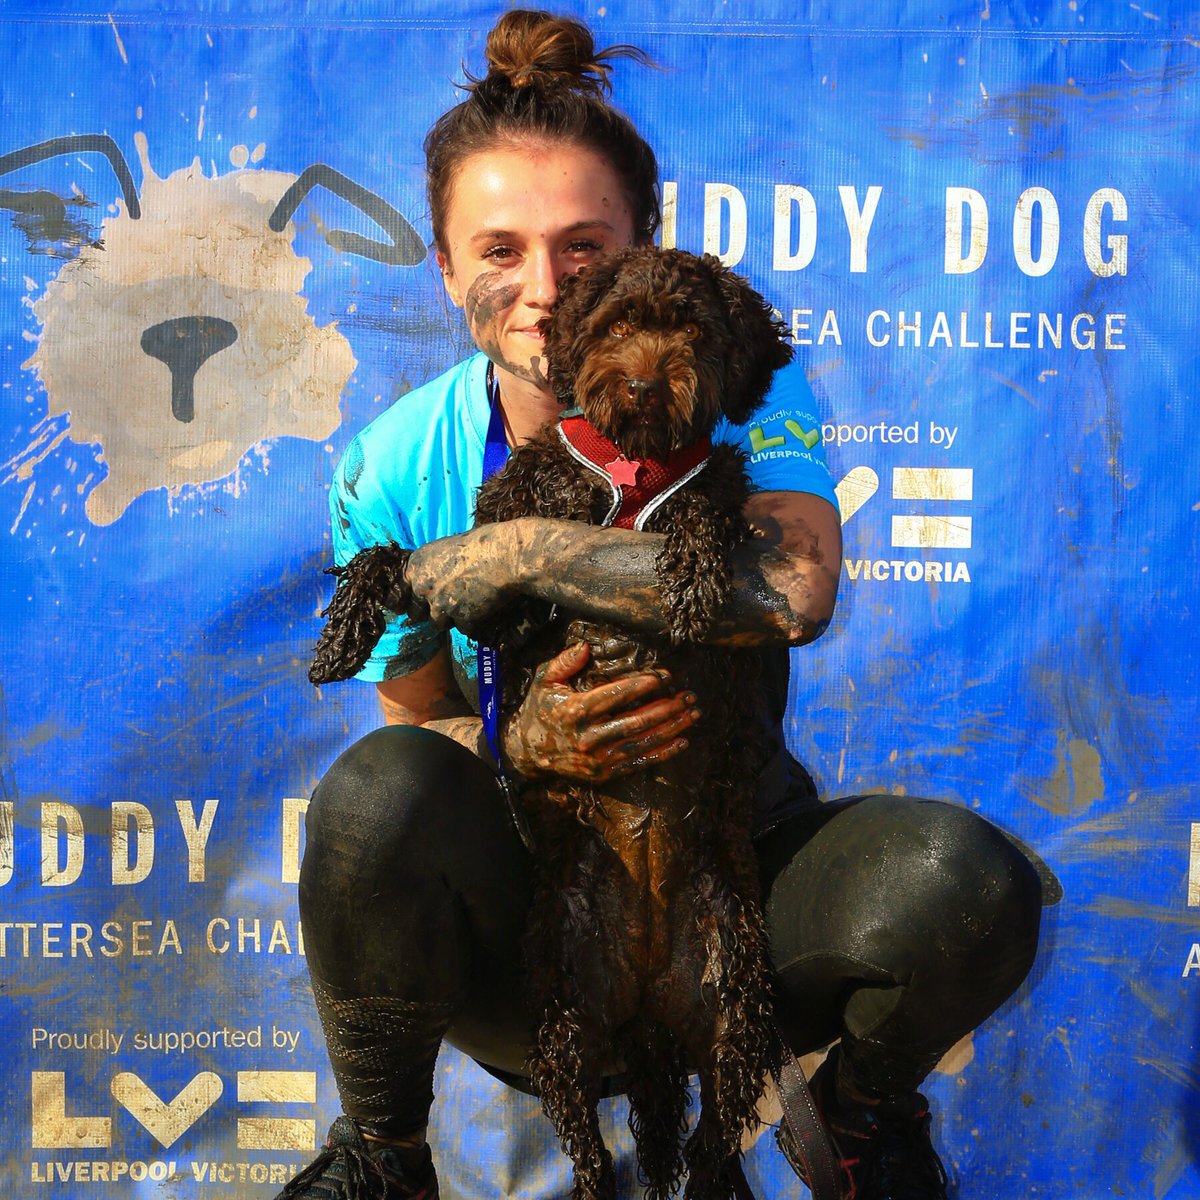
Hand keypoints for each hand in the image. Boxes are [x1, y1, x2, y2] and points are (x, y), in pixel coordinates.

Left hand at [404, 526, 520, 632]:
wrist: (503, 555)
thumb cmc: (479, 544)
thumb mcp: (445, 549)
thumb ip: (432, 567)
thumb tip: (432, 580)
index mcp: (416, 565)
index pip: (399, 591)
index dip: (408, 600)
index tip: (410, 607)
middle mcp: (423, 587)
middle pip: (415, 612)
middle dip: (429, 611)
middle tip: (446, 605)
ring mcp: (440, 605)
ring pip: (438, 623)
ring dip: (450, 618)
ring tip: (467, 605)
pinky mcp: (460, 618)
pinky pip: (462, 628)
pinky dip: (472, 623)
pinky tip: (482, 610)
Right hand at [502, 641, 701, 783]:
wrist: (527, 752)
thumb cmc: (540, 710)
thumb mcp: (544, 681)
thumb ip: (564, 662)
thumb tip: (586, 646)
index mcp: (575, 711)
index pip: (615, 696)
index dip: (642, 686)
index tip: (664, 677)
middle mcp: (589, 737)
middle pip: (635, 722)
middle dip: (666, 708)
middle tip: (688, 696)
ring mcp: (598, 759)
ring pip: (642, 743)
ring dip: (671, 729)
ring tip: (692, 714)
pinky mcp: (604, 774)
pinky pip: (638, 763)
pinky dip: (662, 754)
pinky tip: (682, 742)